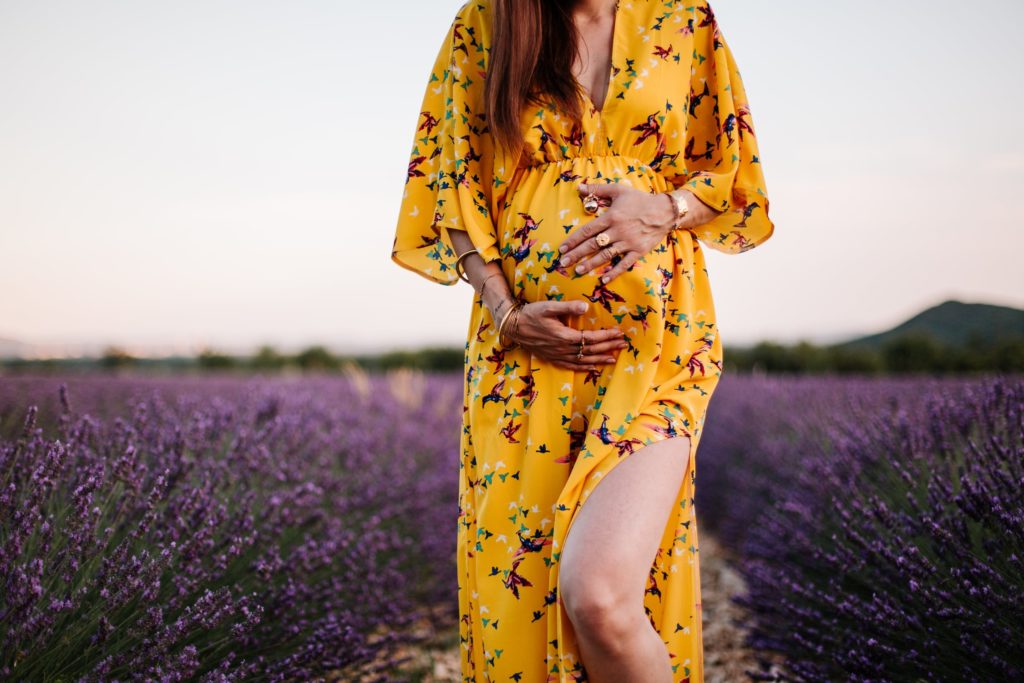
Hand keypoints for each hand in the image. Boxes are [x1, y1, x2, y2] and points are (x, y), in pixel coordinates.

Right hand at [509, 299, 627, 371]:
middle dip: (608, 347)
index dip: (606, 336)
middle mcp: (563, 349)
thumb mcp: (548, 307)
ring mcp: (557, 356)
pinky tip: (593, 367)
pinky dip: (584, 367)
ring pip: (583, 360)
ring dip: (600, 359)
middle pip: (590, 350)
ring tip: (614, 358)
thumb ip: (568, 307)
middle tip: (623, 344)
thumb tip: (586, 306)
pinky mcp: (552, 359)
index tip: (619, 332)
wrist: (512, 326)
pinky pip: (571, 366)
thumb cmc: (530, 314)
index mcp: (564, 336)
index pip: (590, 338)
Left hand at [557, 182, 677, 283]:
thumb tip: (578, 187)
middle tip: (564, 262)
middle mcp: (618, 231)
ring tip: (578, 270)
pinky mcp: (638, 251)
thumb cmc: (640, 200)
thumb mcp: (618, 190)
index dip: (574, 240)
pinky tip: (604, 279)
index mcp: (611, 217)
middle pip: (593, 245)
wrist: (665, 211)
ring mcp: (628, 242)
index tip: (562, 248)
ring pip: (606, 255)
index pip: (587, 230)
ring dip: (591, 264)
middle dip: (577, 254)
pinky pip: (625, 264)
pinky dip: (614, 272)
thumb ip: (597, 189)